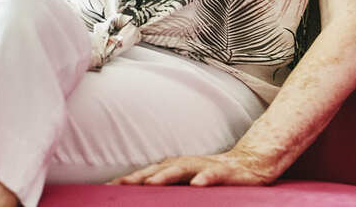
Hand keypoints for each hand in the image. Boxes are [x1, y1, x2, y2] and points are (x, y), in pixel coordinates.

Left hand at [112, 144, 280, 186]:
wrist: (249, 164)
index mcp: (174, 166)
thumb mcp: (186, 180)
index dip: (127, 180)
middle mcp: (185, 163)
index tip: (107, 188)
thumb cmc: (212, 174)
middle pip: (158, 170)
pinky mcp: (223, 171)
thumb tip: (143, 193)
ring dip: (164, 176)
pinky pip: (212, 174)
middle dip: (139, 177)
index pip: (146, 174)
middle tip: (120, 186)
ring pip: (181, 169)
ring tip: (149, 185)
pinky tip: (196, 185)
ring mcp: (203, 166)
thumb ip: (167, 184)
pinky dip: (203, 178)